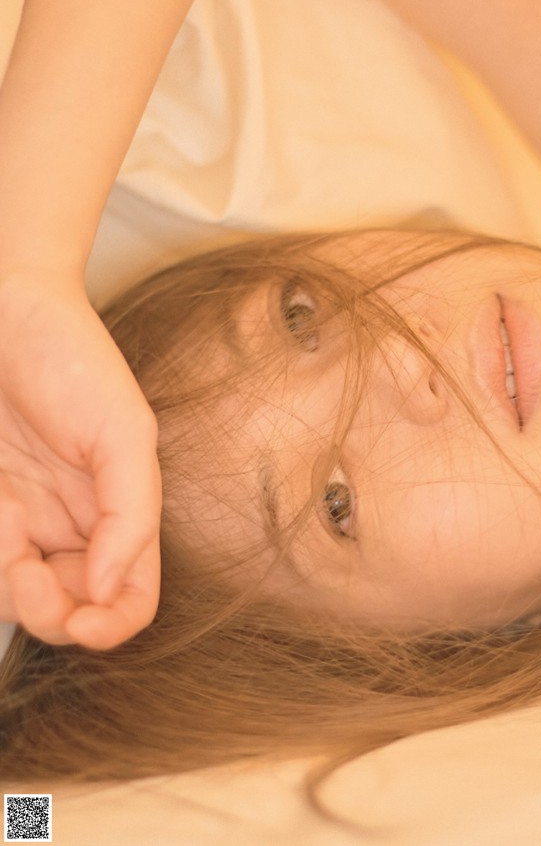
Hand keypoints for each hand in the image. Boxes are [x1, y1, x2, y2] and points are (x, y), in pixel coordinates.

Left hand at [0, 271, 160, 649]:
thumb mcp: (125, 432)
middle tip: (23, 568)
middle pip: (66, 610)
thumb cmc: (74, 360)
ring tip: (0, 506)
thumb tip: (111, 589)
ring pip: (11, 592)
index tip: (84, 623)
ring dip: (0, 570)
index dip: (113, 627)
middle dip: (44, 608)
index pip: (130, 600)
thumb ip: (131, 514)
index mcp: (119, 516)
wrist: (4, 310)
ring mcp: (21, 521)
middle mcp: (71, 528)